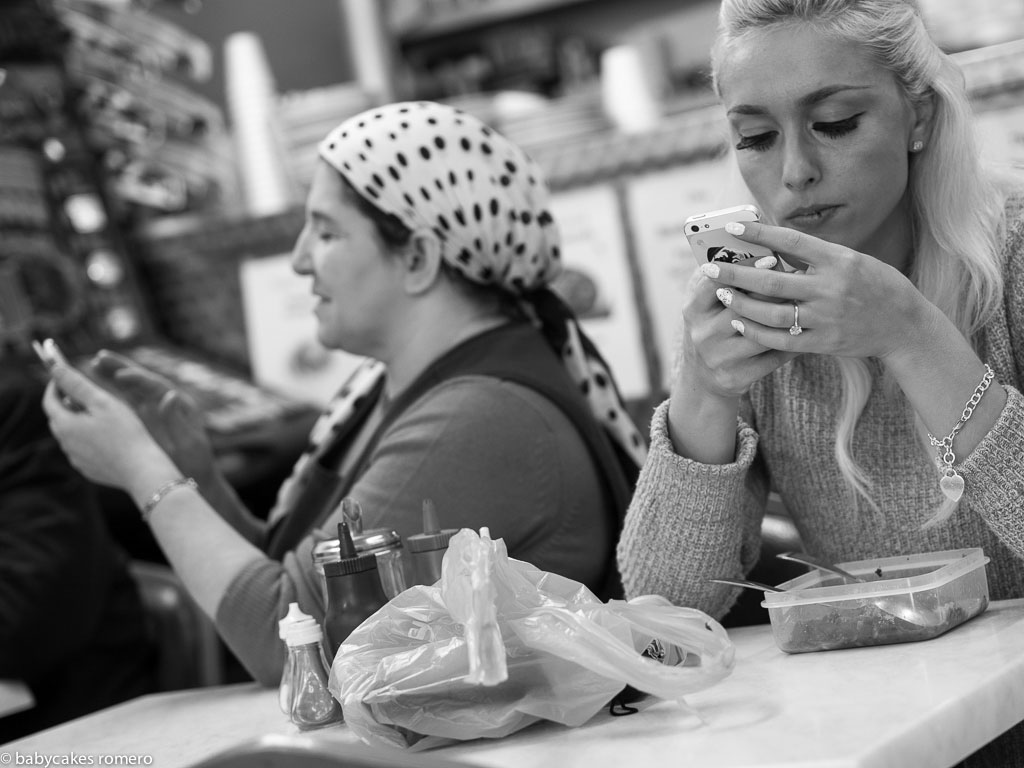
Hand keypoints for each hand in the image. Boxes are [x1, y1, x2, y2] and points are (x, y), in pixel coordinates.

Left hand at [42, 362, 174, 490]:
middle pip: (58, 417)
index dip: (55, 384)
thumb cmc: (125, 433)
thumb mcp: (102, 402)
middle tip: (84, 391)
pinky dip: (89, 438)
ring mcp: (76, 459)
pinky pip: (82, 449)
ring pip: (70, 434)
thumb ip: (77, 384)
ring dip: (79, 420)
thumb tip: (55, 368)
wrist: (141, 470)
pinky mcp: (88, 469)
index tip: (65, 374)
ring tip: (100, 413)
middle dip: (67, 402)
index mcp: (65, 425)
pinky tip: (109, 436)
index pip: (49, 400)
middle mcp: (65, 444)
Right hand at [87, 351, 216, 484]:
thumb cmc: (194, 462)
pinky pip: (125, 404)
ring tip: (93, 365)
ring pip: (130, 390)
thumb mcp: (188, 443)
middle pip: (141, 382)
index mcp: (180, 405)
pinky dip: (110, 396)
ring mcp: (154, 411)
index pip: (157, 387)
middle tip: (100, 357)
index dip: (138, 379)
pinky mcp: (144, 421)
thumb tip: (172, 394)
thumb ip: (177, 420)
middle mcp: (167, 403)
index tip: (120, 375)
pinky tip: (92, 392)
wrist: (194, 477)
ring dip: (112, 377)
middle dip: (121, 368)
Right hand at [677, 255, 797, 400]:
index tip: (771, 257)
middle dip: (772, 291)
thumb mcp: (706, 303)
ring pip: (761, 333)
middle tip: (799, 277)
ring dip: (786, 317)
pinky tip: (806, 329)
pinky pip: (771, 357)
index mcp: (692, 309)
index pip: (715, 283)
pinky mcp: (735, 377)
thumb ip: (723, 278)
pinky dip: (792, 343)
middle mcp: (702, 333)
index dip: (743, 269)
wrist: (702, 378)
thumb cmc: (712, 326)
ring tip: (808, 302)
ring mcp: (718, 357)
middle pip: (742, 308)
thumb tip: (753, 242)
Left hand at [700, 221, 923, 360]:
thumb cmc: (875, 286)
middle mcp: (832, 288)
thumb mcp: (851, 260)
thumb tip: (772, 245)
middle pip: (772, 280)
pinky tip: (740, 323)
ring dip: (742, 304)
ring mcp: (827, 317)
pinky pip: (782, 340)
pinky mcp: (824, 342)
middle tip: (710, 266)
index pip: (792, 242)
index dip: (760, 233)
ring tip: (722, 293)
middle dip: (736, 273)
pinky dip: (757, 332)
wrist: (905, 325)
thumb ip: (815, 256)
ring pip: (772, 313)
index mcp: (839, 260)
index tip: (733, 227)